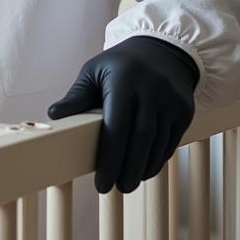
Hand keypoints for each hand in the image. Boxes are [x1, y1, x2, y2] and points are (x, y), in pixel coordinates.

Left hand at [47, 36, 199, 193]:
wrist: (163, 49)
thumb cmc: (119, 65)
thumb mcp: (94, 71)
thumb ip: (77, 96)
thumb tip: (54, 115)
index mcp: (124, 80)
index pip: (117, 125)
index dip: (109, 157)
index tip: (101, 183)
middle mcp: (151, 90)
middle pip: (140, 138)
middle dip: (127, 168)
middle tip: (116, 189)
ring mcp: (171, 100)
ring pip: (158, 143)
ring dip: (143, 167)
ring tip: (128, 184)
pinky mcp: (185, 110)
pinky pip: (171, 141)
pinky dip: (158, 159)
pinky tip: (144, 170)